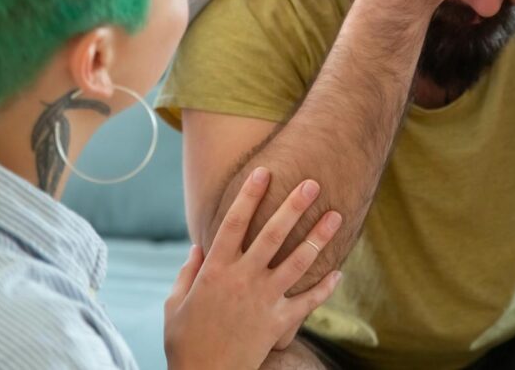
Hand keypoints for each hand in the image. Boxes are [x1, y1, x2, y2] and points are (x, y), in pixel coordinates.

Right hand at [163, 168, 342, 369]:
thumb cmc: (184, 343)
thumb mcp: (175, 305)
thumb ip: (187, 273)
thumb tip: (197, 247)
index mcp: (215, 270)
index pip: (233, 223)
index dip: (249, 195)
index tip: (263, 171)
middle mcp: (242, 279)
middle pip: (272, 234)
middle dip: (294, 206)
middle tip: (313, 183)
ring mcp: (263, 300)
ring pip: (297, 262)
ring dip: (318, 237)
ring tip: (336, 216)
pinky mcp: (278, 324)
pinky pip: (306, 303)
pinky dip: (325, 288)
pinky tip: (339, 272)